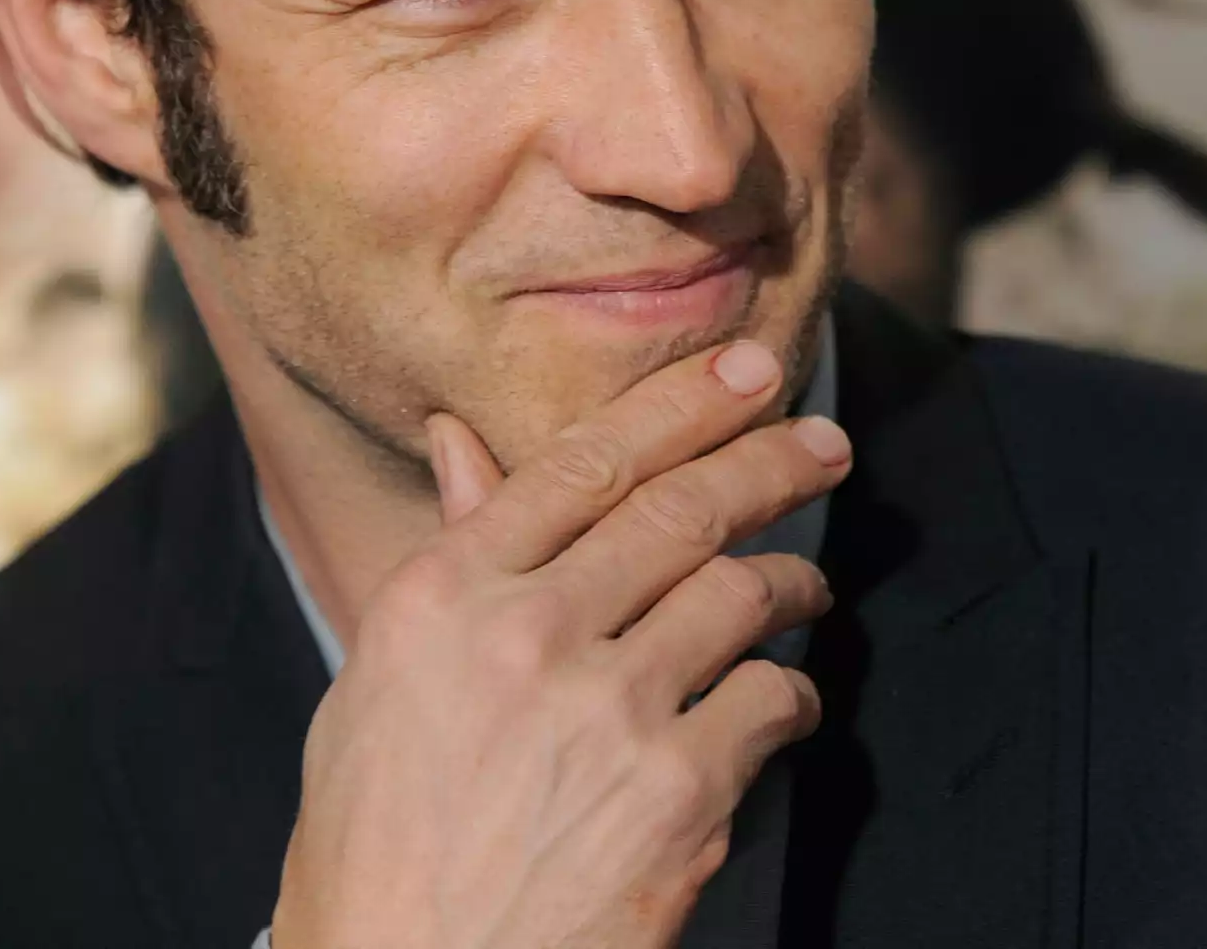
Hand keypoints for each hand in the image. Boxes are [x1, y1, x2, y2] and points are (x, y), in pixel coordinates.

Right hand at [268, 339, 852, 948]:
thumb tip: (462, 434)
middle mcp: (527, 638)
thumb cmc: (382, 835)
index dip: (683, 404)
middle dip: (771, 459)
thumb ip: (448, 553)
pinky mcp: (677, 794)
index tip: (747, 371)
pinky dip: (792, 692)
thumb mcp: (380, 683)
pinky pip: (770, 699)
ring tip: (809, 581)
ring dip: (794, 579)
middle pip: (682, 510)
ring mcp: (608, 715)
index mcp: (445, 598)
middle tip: (825, 441)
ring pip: (742, 594)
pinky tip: (784, 702)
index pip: (586, 462)